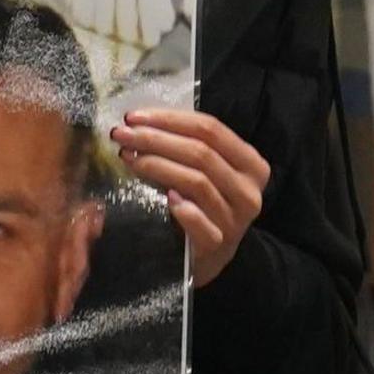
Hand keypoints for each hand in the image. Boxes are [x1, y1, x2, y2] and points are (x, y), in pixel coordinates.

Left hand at [112, 108, 270, 285]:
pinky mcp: (219, 244)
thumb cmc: (202, 206)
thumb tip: (141, 120)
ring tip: (128, 158)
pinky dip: (181, 208)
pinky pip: (199, 221)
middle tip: (122, 135)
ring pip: (197, 182)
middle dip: (156, 139)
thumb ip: (188, 147)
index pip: (212, 130)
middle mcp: (249, 190)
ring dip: (158, 166)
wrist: (208, 256)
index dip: (171, 119)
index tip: (134, 116)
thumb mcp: (206, 173)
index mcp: (252, 165)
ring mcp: (236, 219)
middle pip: (202, 153)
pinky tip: (163, 198)